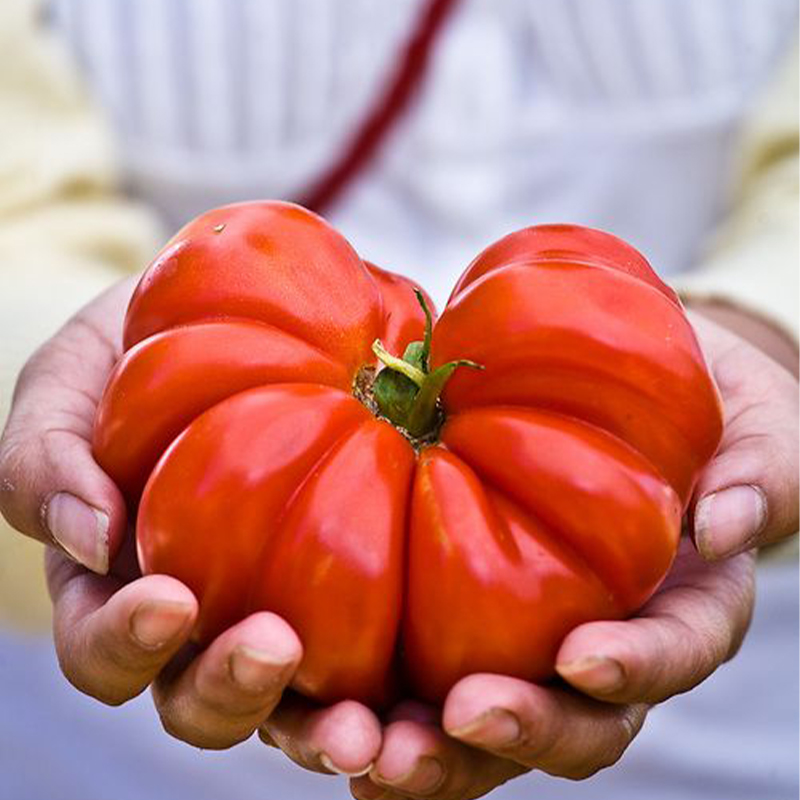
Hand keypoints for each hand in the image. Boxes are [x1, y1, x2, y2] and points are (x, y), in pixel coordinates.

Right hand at [0, 279, 381, 771]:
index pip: (107, 651)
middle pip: (202, 701)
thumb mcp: (70, 385)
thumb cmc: (137, 357)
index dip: (127, 644)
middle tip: (272, 647)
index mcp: (122, 588)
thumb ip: (48, 459)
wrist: (231, 320)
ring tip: (362, 725)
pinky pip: (377, 659)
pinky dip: (398, 690)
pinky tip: (436, 686)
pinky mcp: (358, 599)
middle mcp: (202, 621)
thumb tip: (94, 540)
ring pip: (293, 708)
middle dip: (231, 692)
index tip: (169, 598)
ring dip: (321, 730)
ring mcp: (282, 614)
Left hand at [347, 312, 795, 798]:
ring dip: (433, 750)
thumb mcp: (754, 426)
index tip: (581, 659)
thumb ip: (757, 474)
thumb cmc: (706, 409)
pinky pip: (426, 676)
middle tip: (460, 719)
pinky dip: (381, 705)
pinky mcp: (465, 619)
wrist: (638, 394)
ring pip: (491, 726)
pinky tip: (329, 715)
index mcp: (682, 607)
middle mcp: (606, 642)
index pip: (670, 656)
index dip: (633, 669)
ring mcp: (532, 638)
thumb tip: (721, 527)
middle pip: (574, 723)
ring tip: (366, 744)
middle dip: (520, 732)